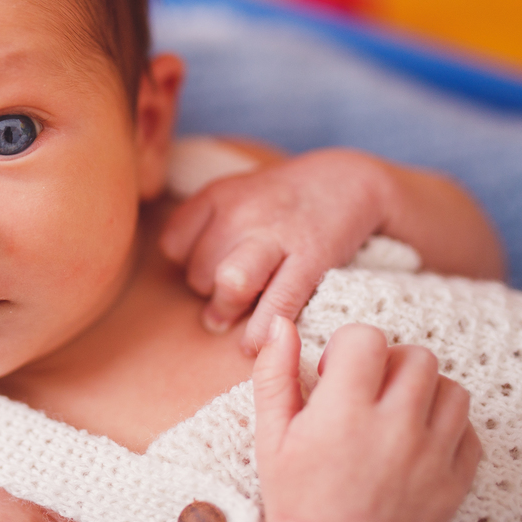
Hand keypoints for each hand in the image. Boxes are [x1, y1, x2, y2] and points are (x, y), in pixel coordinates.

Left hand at [161, 148, 388, 352]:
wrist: (348, 180)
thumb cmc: (281, 200)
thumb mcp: (237, 195)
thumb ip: (206, 228)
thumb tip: (186, 281)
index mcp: (219, 195)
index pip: (174, 246)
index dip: (187, 266)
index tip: (206, 270)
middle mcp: (242, 211)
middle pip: (199, 272)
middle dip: (209, 293)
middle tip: (228, 294)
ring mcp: (276, 233)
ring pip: (230, 283)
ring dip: (228, 310)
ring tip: (233, 317)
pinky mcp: (312, 256)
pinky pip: (278, 303)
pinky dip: (262, 331)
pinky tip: (257, 341)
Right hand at [253, 318, 480, 521]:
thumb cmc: (295, 498)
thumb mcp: (271, 435)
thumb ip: (274, 372)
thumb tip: (280, 323)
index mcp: (344, 415)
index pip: (367, 339)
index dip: (348, 346)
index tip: (334, 371)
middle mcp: (395, 431)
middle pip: (416, 356)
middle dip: (388, 363)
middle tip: (365, 390)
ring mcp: (432, 459)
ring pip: (452, 389)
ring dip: (423, 391)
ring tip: (395, 411)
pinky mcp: (455, 485)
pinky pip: (470, 433)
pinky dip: (447, 428)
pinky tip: (416, 440)